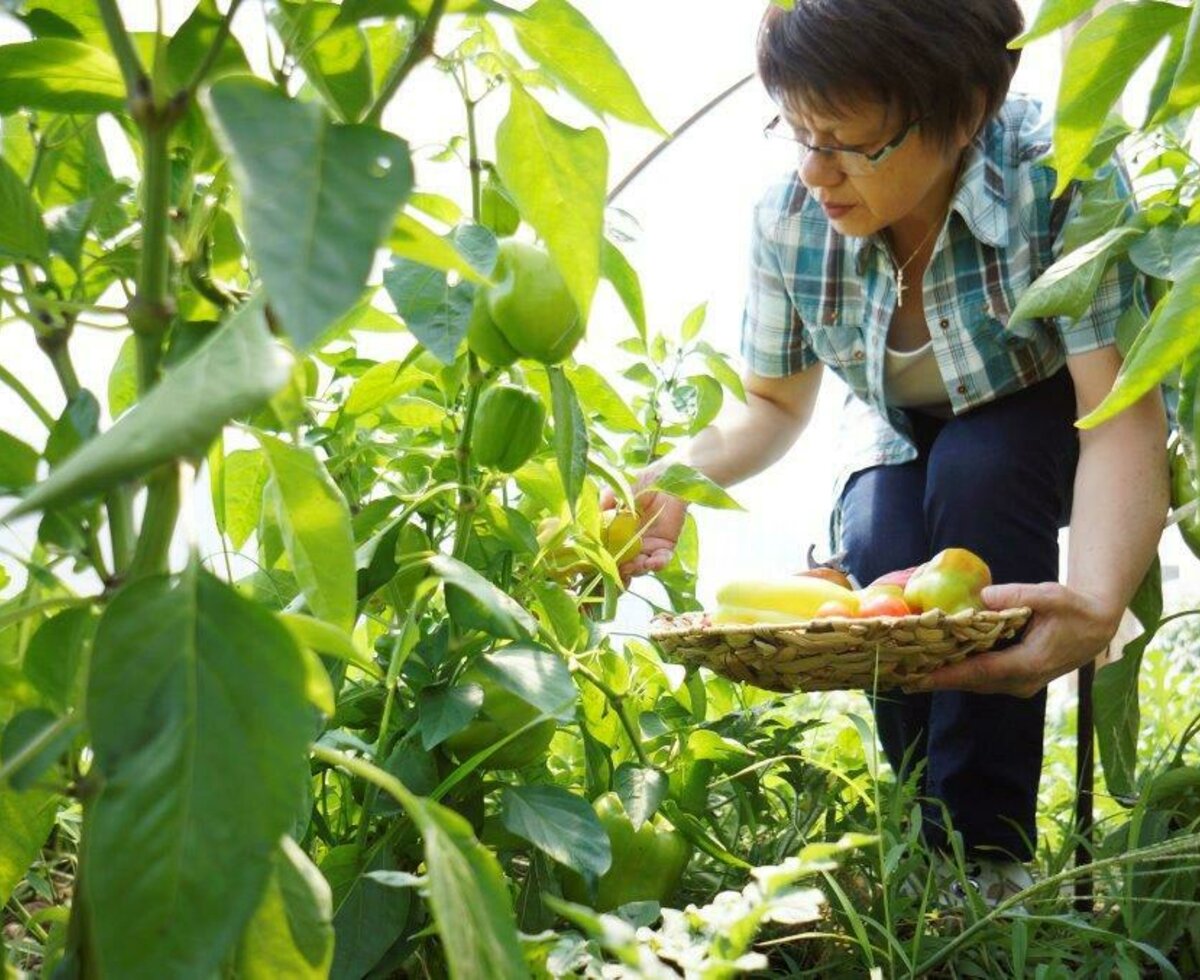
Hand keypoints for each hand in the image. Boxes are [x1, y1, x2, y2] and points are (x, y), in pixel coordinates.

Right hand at [600, 467, 688, 579]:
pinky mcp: (665, 547)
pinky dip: (656, 564)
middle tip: (616, 569)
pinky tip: (652, 562)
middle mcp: (629, 544)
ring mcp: (647, 547)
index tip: (596, 564)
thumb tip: (589, 520)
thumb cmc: (640, 482)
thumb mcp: (617, 491)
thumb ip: (603, 503)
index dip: (601, 560)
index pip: (605, 551)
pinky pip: (661, 561)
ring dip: (635, 569)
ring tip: (632, 565)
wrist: (668, 478)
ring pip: (638, 567)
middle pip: (621, 565)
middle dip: (618, 570)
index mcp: (615, 533)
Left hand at [903, 582, 1122, 697]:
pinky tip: (938, 666)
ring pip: (976, 684)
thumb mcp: (1051, 595)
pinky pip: (983, 680)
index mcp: (1028, 664)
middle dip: (937, 680)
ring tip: (911, 673)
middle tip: (901, 676)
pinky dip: (961, 674)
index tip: (918, 678)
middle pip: (971, 683)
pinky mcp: (1017, 680)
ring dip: (946, 679)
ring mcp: (1020, 685)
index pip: (979, 672)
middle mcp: (1021, 682)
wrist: (1097, 627)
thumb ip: (1017, 596)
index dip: (947, 676)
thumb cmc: (1074, 609)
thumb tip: (982, 596)